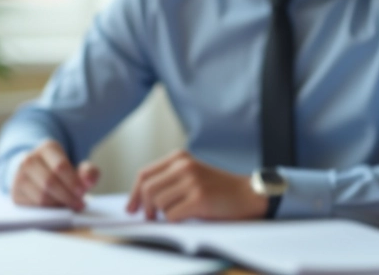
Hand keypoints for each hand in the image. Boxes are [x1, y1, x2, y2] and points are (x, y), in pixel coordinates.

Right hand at [10, 139, 99, 210]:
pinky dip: (48, 211)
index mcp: (47, 148)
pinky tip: (57, 209)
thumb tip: (89, 180)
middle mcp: (29, 159)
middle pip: (50, 182)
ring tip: (70, 206)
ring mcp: (19, 176)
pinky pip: (33, 206)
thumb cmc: (62, 172)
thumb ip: (89, 172)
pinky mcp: (16, 193)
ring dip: (58, 205)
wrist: (38, 173)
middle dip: (67, 196)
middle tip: (79, 205)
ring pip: (41, 196)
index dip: (73, 182)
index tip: (82, 193)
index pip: (60, 166)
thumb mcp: (78, 167)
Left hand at [126, 150, 267, 221]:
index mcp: (179, 157)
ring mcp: (192, 181)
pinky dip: (175, 221)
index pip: (144, 174)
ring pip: (158, 203)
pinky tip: (187, 216)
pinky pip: (171, 216)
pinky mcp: (199, 198)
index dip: (134, 193)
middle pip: (147, 189)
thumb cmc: (216, 189)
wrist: (246, 194)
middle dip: (146, 207)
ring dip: (164, 214)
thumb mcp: (190, 175)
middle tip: (151, 218)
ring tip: (178, 213)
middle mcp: (184, 166)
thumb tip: (136, 202)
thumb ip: (167, 180)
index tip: (132, 208)